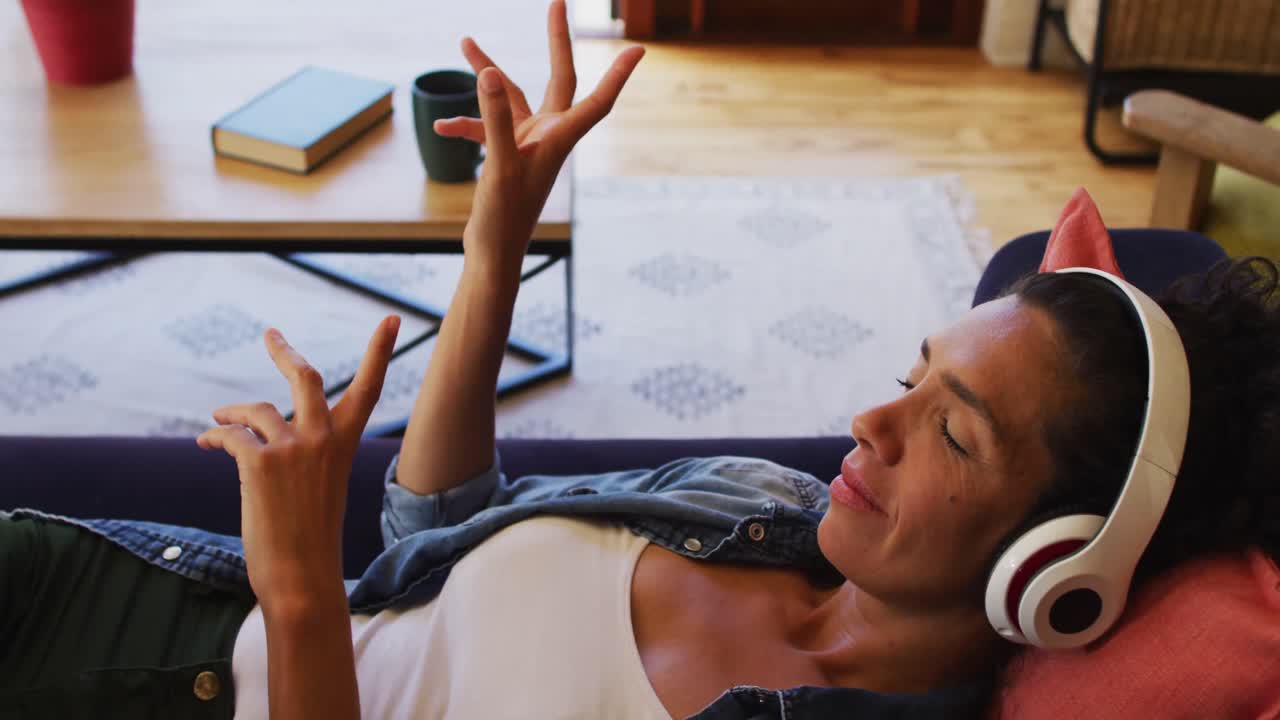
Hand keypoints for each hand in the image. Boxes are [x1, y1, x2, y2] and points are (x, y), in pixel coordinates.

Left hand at [196, 315, 399, 612]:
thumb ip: (305, 453)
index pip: (369, 387)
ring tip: (219, 418)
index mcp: (345, 444)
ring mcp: (292, 448)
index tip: (389, 319)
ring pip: (256, 409)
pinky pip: (230, 436)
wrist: (300, 575)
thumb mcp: (319, 486)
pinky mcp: (259, 462)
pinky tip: (207, 442)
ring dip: (233, 412)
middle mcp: (323, 438)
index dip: (379, 350)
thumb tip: (260, 432)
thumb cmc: (310, 539)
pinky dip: (215, 437)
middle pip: (305, 376)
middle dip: (284, 352)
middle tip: (271, 336)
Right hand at [433, 0, 644, 277]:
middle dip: (557, 41)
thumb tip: (492, 74)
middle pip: (560, 78)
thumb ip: (495, 118)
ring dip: (490, 73)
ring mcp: (527, 143)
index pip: (596, 99)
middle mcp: (548, 136)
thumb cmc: (503, 219)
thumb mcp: (498, 166)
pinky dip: (466, 122)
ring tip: (466, 42)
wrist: (493, 255)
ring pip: (514, 95)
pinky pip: (488, 126)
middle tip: (557, 2)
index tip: (638, 47)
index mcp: (558, 139)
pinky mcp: (507, 155)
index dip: (618, 74)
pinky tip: (441, 126)